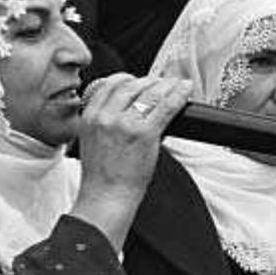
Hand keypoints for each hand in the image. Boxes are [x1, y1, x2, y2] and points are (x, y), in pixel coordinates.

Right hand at [72, 73, 193, 251]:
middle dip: (149, 81)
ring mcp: (126, 124)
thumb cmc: (102, 175)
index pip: (110, 84)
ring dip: (166, 85)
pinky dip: (178, 95)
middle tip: (161, 83)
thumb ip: (104, 121)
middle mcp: (106, 117)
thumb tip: (127, 107)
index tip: (138, 80)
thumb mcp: (92, 140)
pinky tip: (185, 90)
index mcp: (90, 116)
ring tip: (176, 85)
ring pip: (150, 92)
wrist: (106, 196)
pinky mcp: (145, 133)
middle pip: (131, 85)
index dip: (128, 78)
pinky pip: (166, 106)